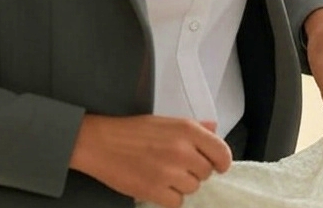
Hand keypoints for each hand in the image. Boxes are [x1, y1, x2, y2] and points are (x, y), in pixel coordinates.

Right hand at [69, 114, 231, 206]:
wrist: (100, 143)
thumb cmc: (132, 131)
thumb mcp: (166, 122)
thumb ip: (194, 128)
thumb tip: (214, 129)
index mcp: (187, 129)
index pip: (221, 151)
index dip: (222, 161)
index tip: (219, 166)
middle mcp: (182, 150)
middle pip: (206, 172)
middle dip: (195, 171)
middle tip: (178, 165)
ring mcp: (168, 171)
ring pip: (192, 188)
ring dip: (181, 185)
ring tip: (163, 173)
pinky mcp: (154, 190)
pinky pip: (176, 202)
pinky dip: (169, 197)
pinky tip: (157, 185)